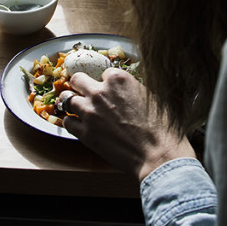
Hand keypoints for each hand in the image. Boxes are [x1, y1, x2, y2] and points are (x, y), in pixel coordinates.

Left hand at [62, 68, 195, 181]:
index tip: (109, 88)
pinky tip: (80, 124)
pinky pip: (66, 122)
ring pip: (67, 100)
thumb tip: (124, 90)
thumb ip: (131, 89)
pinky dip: (72, 122)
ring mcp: (89, 113)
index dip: (107, 81)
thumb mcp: (150, 97)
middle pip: (77, 80)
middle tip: (86, 91)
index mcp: (119, 79)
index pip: (104, 72)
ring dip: (73, 102)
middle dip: (81, 84)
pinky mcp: (84, 133)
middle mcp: (100, 92)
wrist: (156, 153)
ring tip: (80, 108)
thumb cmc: (160, 126)